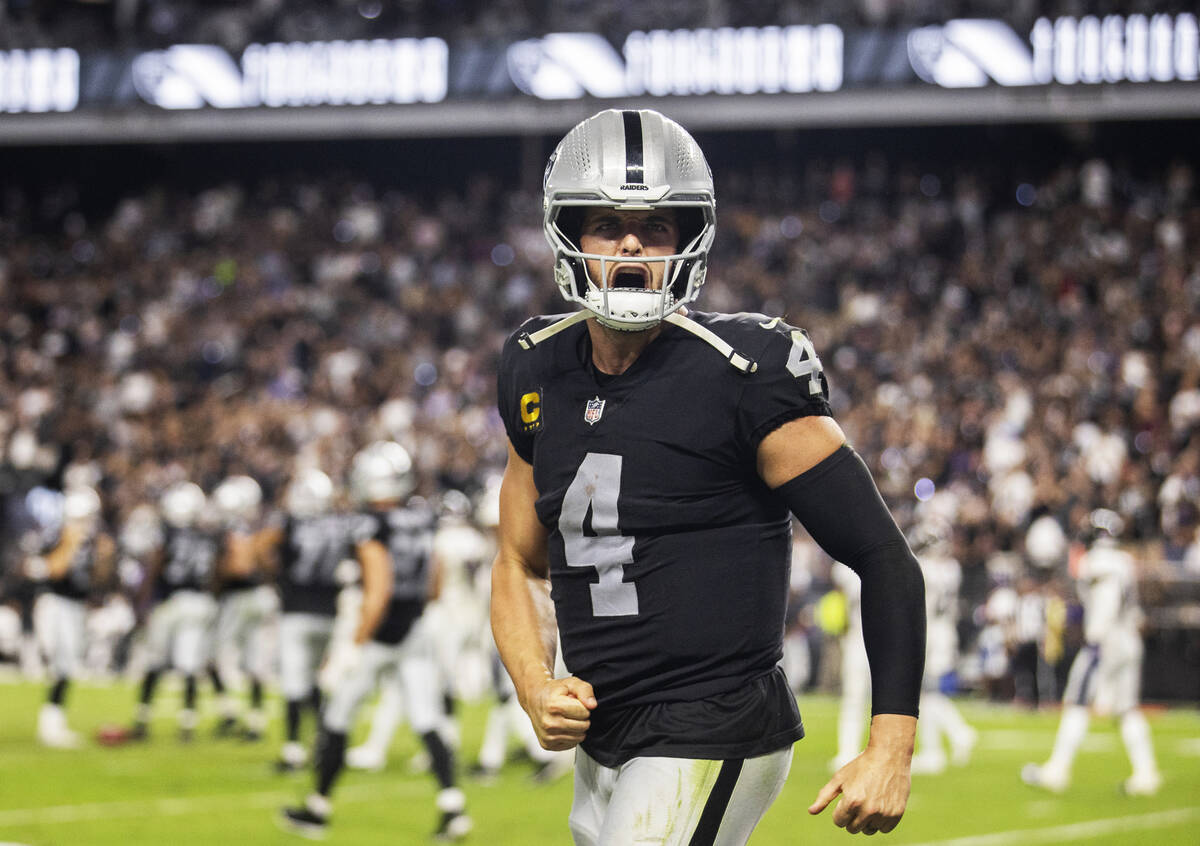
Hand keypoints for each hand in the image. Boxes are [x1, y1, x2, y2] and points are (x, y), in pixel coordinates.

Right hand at [523, 675, 596, 750]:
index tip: (575, 702)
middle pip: (583, 726)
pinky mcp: (547, 744)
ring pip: (579, 737)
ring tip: (567, 717)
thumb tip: (592, 705)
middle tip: (572, 710)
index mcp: (554, 706)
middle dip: (582, 717)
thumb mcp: (571, 683)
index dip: (583, 706)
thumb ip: (585, 690)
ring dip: (578, 727)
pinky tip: (563, 726)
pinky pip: (571, 744)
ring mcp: (547, 736)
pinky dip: (571, 735)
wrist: (534, 699)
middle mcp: (549, 723)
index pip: (584, 712)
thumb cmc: (554, 691)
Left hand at [809, 714, 914, 834]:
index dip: (840, 811)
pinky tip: (880, 804)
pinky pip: (884, 829)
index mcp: (852, 802)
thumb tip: (811, 811)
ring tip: (869, 801)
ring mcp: (884, 813)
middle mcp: (868, 810)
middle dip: (852, 817)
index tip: (846, 799)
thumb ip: (824, 796)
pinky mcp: (896, 814)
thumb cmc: (861, 766)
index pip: (839, 822)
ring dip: (867, 821)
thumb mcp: (839, 778)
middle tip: (858, 800)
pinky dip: (881, 821)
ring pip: (869, 830)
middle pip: (853, 829)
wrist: (889, 755)